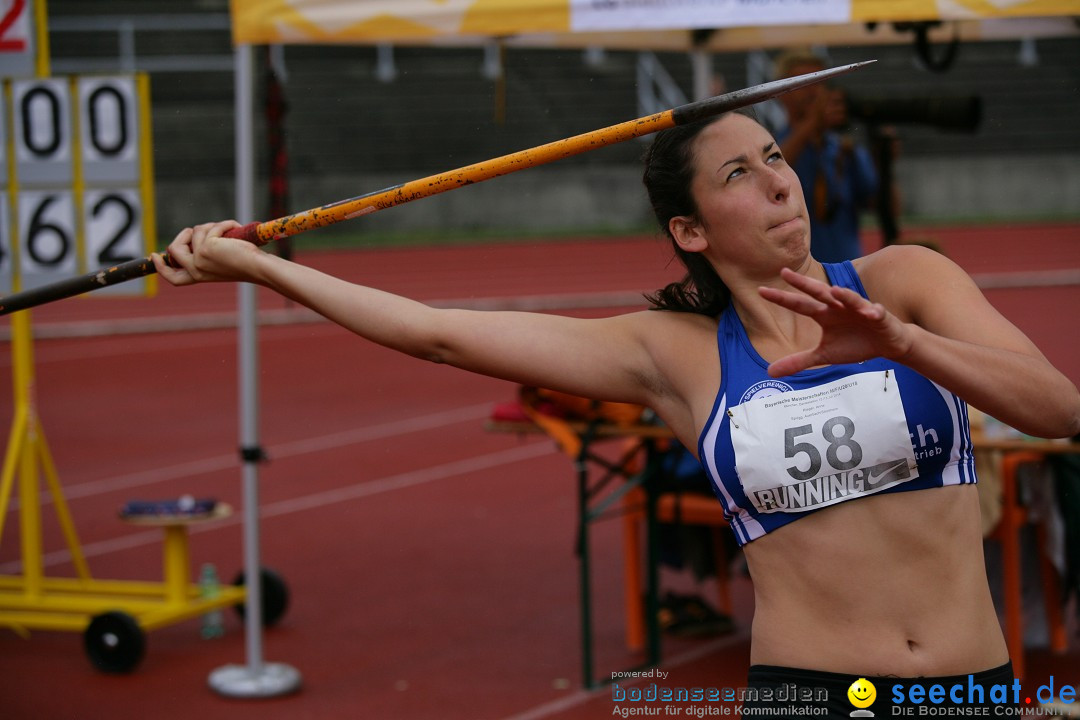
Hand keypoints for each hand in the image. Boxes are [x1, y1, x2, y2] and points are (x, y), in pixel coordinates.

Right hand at [152, 220, 258, 285]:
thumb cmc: (246, 264)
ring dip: (212, 226)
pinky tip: (236, 229)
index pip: (173, 277)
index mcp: (198, 276)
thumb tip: (194, 235)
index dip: (161, 266)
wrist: (259, 268)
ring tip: (229, 233)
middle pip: (173, 249)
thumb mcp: (220, 262)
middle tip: (203, 231)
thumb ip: (206, 254)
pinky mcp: (206, 248)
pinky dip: (224, 224)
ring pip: (194, 232)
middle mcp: (196, 270)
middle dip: (184, 234)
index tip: (154, 255)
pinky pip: (211, 226)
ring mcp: (199, 259)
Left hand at [758, 267, 913, 376]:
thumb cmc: (854, 344)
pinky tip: (871, 312)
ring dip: (844, 295)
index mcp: (823, 314)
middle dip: (803, 283)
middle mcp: (838, 306)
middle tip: (784, 272)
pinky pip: (875, 312)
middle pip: (819, 292)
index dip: (781, 298)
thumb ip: (798, 361)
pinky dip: (872, 312)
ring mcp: (858, 308)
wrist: (886, 345)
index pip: (799, 304)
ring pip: (850, 298)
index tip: (760, 290)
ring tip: (835, 291)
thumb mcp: (823, 355)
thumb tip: (769, 372)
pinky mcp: (879, 315)